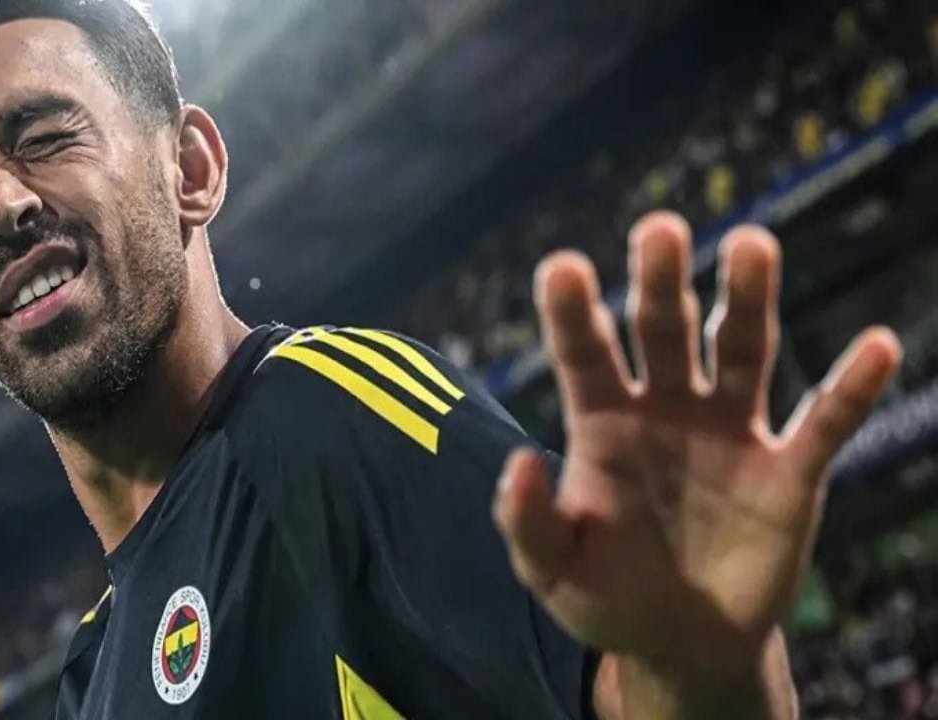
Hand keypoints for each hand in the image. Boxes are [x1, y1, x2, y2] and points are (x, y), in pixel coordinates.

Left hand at [492, 211, 900, 678]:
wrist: (683, 644)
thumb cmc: (607, 597)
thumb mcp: (553, 571)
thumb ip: (528, 522)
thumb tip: (519, 463)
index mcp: (601, 422)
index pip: (584, 353)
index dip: (572, 312)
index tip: (561, 265)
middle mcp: (665, 408)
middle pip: (663, 329)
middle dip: (660, 281)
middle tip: (658, 229)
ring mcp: (729, 433)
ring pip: (741, 351)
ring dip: (748, 300)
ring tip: (750, 243)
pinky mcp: (789, 472)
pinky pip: (824, 422)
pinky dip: (851, 387)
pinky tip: (878, 347)